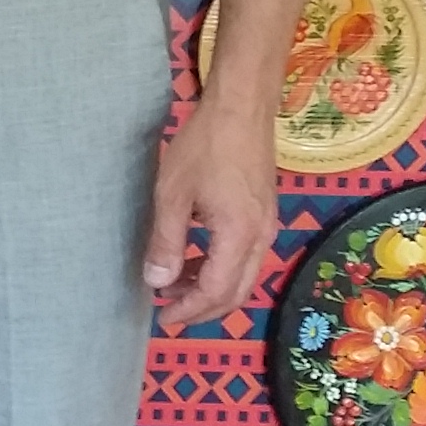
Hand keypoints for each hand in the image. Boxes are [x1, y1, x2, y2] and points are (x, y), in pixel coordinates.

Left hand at [140, 102, 278, 330]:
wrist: (243, 107)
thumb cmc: (205, 146)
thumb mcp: (173, 195)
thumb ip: (166, 242)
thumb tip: (157, 283)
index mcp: (239, 237)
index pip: (216, 292)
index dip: (189, 310)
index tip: (163, 318)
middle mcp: (262, 238)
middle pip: (237, 293)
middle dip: (203, 308)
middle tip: (168, 309)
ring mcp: (268, 225)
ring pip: (244, 276)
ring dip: (211, 288)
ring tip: (175, 283)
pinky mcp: (266, 213)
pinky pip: (248, 256)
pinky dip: (222, 268)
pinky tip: (197, 257)